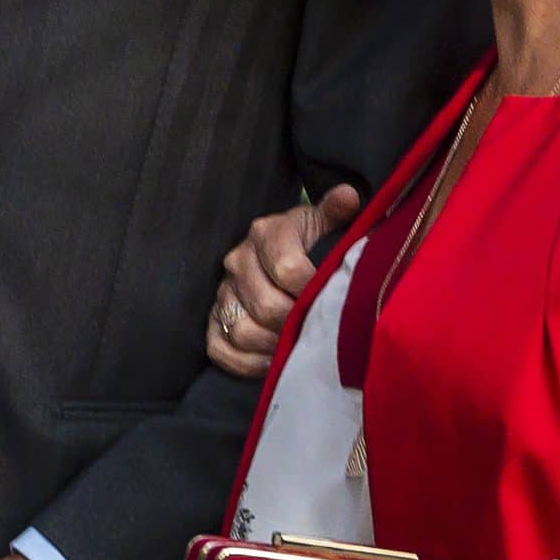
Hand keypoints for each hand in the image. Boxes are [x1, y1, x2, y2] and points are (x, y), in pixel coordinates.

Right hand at [206, 183, 362, 377]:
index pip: (287, 267)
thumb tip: (347, 195)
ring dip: (272, 347)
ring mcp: (222, 293)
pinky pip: (220, 350)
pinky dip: (248, 363)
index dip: (311, 289)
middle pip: (265, 305)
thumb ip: (335, 212)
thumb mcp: (325, 225)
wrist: (284, 262)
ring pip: (241, 330)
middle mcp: (237, 260)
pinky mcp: (213, 321)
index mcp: (266, 232)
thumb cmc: (311, 245)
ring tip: (297, 347)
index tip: (331, 299)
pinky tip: (273, 362)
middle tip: (316, 330)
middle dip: (295, 323)